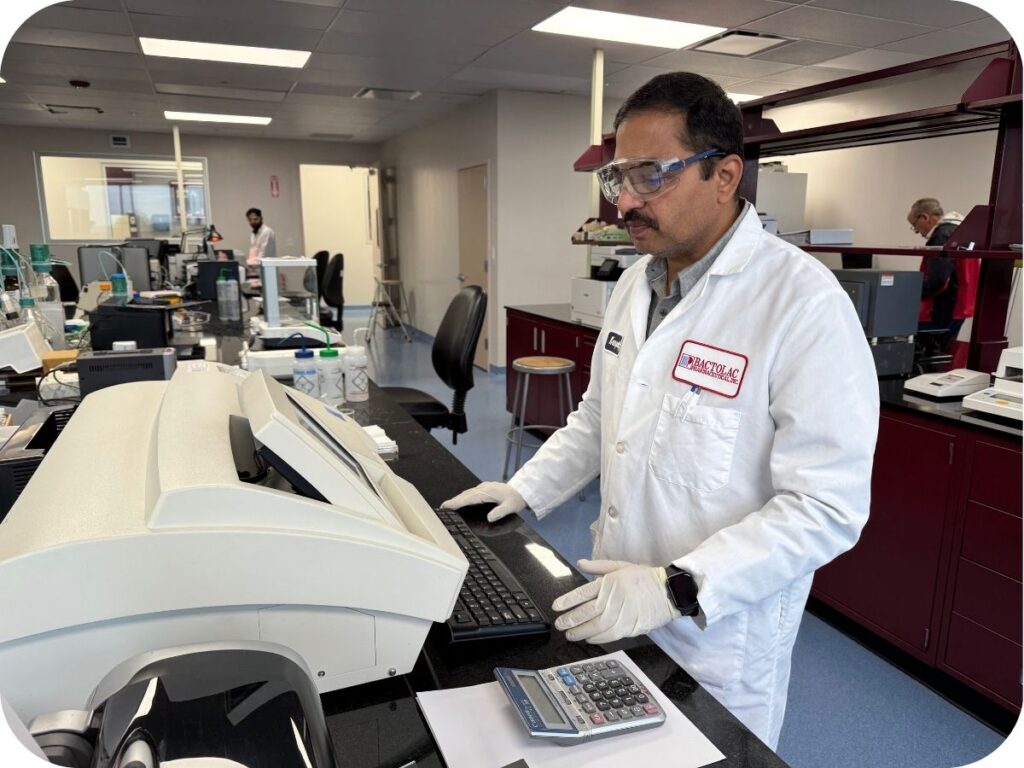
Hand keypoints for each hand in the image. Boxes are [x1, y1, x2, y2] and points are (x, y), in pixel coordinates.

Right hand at [440, 481, 525, 522]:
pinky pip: (471, 493)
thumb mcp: (511, 507)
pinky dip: (464, 497)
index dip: (457, 502)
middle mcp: (483, 488)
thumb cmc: (516, 499)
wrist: (521, 490)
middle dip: (454, 501)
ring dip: (458, 499)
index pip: (468, 498)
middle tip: (443, 507)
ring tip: (449, 505)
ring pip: (468, 493)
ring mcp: (484, 488)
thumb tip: (489, 518)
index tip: (447, 506)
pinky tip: (462, 501)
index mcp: (487, 492)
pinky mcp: (485, 489)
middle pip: (465, 495)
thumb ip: (500, 512)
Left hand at [552, 559, 681, 643]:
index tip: (556, 607)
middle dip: (570, 619)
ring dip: (581, 632)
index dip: (567, 601)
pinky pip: (610, 635)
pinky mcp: (630, 627)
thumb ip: (598, 566)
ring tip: (570, 634)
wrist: (668, 591)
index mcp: (609, 582)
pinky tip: (588, 638)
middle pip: (587, 612)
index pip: (583, 593)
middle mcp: (613, 599)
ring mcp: (622, 615)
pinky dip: (597, 638)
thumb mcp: (620, 566)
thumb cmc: (643, 577)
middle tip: (559, 624)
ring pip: (596, 627)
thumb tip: (580, 563)